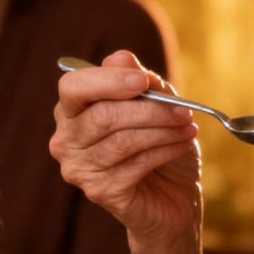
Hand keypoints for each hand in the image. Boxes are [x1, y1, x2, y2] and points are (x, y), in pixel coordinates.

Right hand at [51, 51, 200, 250]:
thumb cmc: (159, 144)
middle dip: (149, 110)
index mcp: (72, 111)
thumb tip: (121, 58)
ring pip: (122, 141)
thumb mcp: (156, 105)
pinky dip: (164, 150)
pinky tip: (182, 145)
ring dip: (162, 130)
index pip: (73, 87)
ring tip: (188, 126)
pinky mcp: (100, 193)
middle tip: (183, 109)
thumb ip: (138, 81)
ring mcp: (79, 170)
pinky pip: (134, 165)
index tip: (144, 81)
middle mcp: (66, 140)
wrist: (173, 195)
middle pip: (102, 116)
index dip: (108, 81)